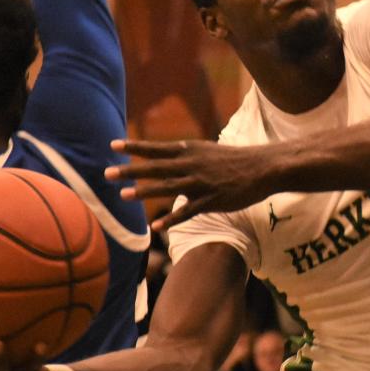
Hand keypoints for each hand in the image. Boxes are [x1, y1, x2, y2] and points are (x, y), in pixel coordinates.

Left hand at [105, 139, 274, 229]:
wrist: (262, 168)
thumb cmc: (234, 160)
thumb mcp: (207, 150)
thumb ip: (185, 155)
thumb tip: (166, 156)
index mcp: (190, 150)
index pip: (157, 148)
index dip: (135, 147)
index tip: (113, 145)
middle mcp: (192, 165)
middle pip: (156, 168)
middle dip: (131, 170)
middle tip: (107, 172)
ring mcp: (201, 183)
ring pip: (167, 187)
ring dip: (145, 191)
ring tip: (123, 195)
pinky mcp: (211, 200)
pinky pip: (187, 211)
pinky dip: (171, 219)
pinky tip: (155, 226)